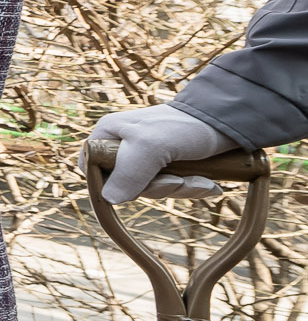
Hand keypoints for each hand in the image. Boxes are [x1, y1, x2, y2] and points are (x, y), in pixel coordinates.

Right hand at [84, 104, 238, 202]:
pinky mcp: (168, 166)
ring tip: (200, 179)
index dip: (109, 184)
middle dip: (157, 188)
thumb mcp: (151, 146)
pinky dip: (190, 189)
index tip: (136, 186)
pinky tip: (207, 183)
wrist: (228, 120)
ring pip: (151, 189)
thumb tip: (109, 200)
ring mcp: (146, 157)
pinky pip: (170, 188)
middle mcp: (123, 146)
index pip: (91, 168)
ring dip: (179, 190)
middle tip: (177, 180)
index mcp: (108, 135)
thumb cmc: (185, 126)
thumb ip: (127, 173)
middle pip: (124, 185)